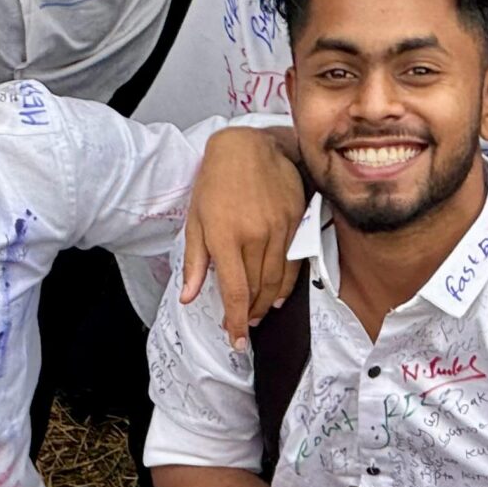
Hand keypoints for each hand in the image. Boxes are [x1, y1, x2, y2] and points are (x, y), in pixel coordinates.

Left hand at [182, 125, 306, 348]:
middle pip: (258, 290)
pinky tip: (276, 293)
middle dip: (249, 314)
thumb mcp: (196, 220)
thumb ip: (196, 262)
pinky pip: (293, 261)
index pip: (235, 290)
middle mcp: (255, 234)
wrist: (247, 145)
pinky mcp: (297, 220)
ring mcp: (280, 228)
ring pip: (278, 280)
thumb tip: (190, 297)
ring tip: (257, 312)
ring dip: (267, 302)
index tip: (236, 341)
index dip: (236, 321)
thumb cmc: (215, 182)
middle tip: (242, 325)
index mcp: (225, 236)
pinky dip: (285, 283)